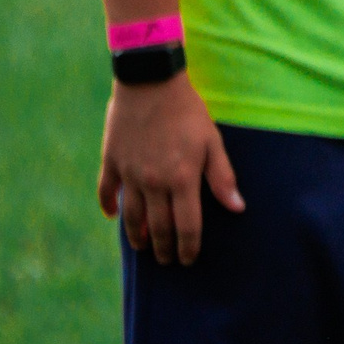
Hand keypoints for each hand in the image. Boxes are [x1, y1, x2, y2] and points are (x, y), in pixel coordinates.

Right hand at [97, 72, 242, 265]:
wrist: (150, 83)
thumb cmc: (188, 112)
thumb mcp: (212, 142)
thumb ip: (222, 177)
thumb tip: (237, 208)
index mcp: (182, 179)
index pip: (186, 225)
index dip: (188, 246)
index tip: (188, 259)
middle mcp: (153, 182)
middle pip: (158, 226)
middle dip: (163, 248)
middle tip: (166, 261)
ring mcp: (129, 173)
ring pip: (131, 215)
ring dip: (137, 235)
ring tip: (142, 247)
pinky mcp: (111, 161)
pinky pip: (106, 191)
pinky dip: (109, 206)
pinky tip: (113, 216)